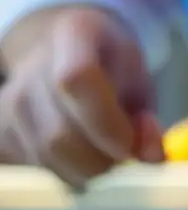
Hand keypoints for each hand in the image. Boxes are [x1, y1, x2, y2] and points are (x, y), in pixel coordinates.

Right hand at [0, 6, 163, 188]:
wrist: (66, 51)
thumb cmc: (112, 69)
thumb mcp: (142, 84)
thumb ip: (149, 122)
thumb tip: (150, 158)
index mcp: (75, 35)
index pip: (76, 80)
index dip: (106, 126)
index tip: (130, 149)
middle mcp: (32, 65)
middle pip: (58, 135)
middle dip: (101, 164)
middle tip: (125, 164)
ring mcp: (11, 98)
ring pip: (46, 159)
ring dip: (85, 173)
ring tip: (106, 158)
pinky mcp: (2, 129)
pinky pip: (34, 168)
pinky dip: (65, 175)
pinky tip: (81, 160)